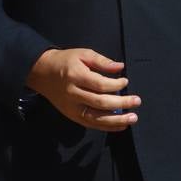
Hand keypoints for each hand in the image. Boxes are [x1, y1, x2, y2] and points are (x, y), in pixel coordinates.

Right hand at [26, 48, 140, 130]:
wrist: (42, 73)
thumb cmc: (65, 61)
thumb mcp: (82, 54)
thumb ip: (101, 61)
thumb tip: (120, 67)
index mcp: (76, 76)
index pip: (99, 84)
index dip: (115, 85)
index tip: (126, 81)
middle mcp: (73, 94)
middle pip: (100, 103)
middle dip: (121, 104)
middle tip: (137, 101)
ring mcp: (72, 108)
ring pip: (96, 118)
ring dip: (116, 120)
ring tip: (132, 118)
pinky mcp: (72, 116)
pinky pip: (91, 124)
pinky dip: (106, 126)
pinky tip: (120, 125)